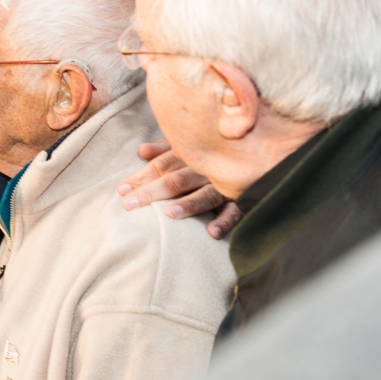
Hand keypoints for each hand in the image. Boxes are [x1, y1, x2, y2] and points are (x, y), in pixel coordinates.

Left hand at [118, 138, 241, 238]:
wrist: (259, 148)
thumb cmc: (214, 151)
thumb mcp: (189, 146)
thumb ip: (165, 149)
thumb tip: (141, 151)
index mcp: (191, 155)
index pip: (161, 166)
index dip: (141, 177)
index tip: (121, 190)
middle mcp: (206, 168)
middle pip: (176, 180)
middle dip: (151, 192)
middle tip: (129, 204)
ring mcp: (226, 184)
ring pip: (205, 194)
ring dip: (188, 204)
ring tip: (169, 213)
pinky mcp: (244, 198)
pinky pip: (236, 211)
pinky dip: (225, 221)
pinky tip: (212, 232)